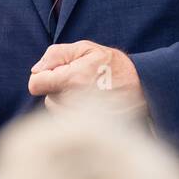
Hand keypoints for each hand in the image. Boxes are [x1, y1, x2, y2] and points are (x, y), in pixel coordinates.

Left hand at [28, 41, 149, 119]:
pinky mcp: (89, 129)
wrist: (144, 86)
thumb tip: (35, 70)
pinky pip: (67, 123)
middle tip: (79, 82)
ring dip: (64, 103)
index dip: (42, 77)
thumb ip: (57, 54)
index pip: (36, 84)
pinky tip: (88, 106)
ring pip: (57, 111)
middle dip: (57, 89)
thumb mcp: (86, 48)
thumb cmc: (113, 65)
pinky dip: (72, 115)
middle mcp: (77, 100)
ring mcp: (83, 118)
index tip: (55, 74)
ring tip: (86, 93)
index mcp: (74, 78)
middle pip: (47, 99)